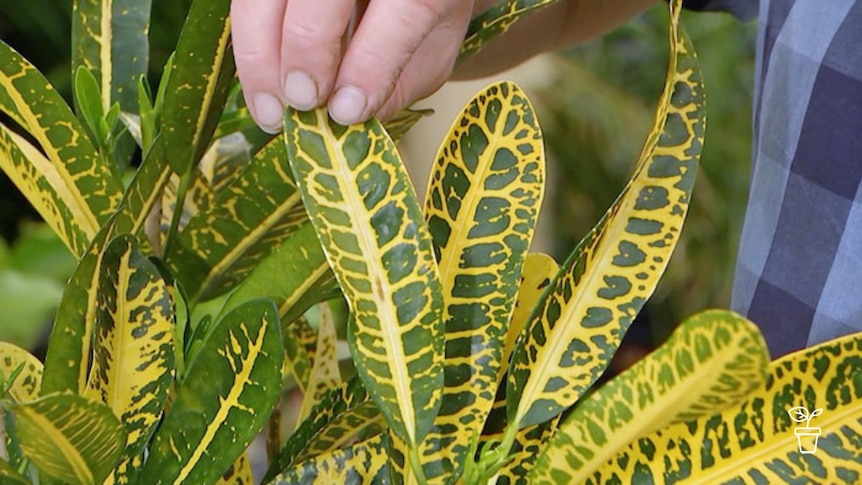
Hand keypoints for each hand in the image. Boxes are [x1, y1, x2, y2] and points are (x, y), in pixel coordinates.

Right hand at [231, 0, 480, 132]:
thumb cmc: (423, 6)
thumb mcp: (434, 45)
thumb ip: (401, 80)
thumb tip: (347, 114)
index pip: (402, 10)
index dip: (369, 66)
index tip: (344, 113)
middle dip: (303, 51)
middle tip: (301, 104)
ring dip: (258, 54)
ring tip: (269, 109)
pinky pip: (248, 0)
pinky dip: (249, 41)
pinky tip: (261, 82)